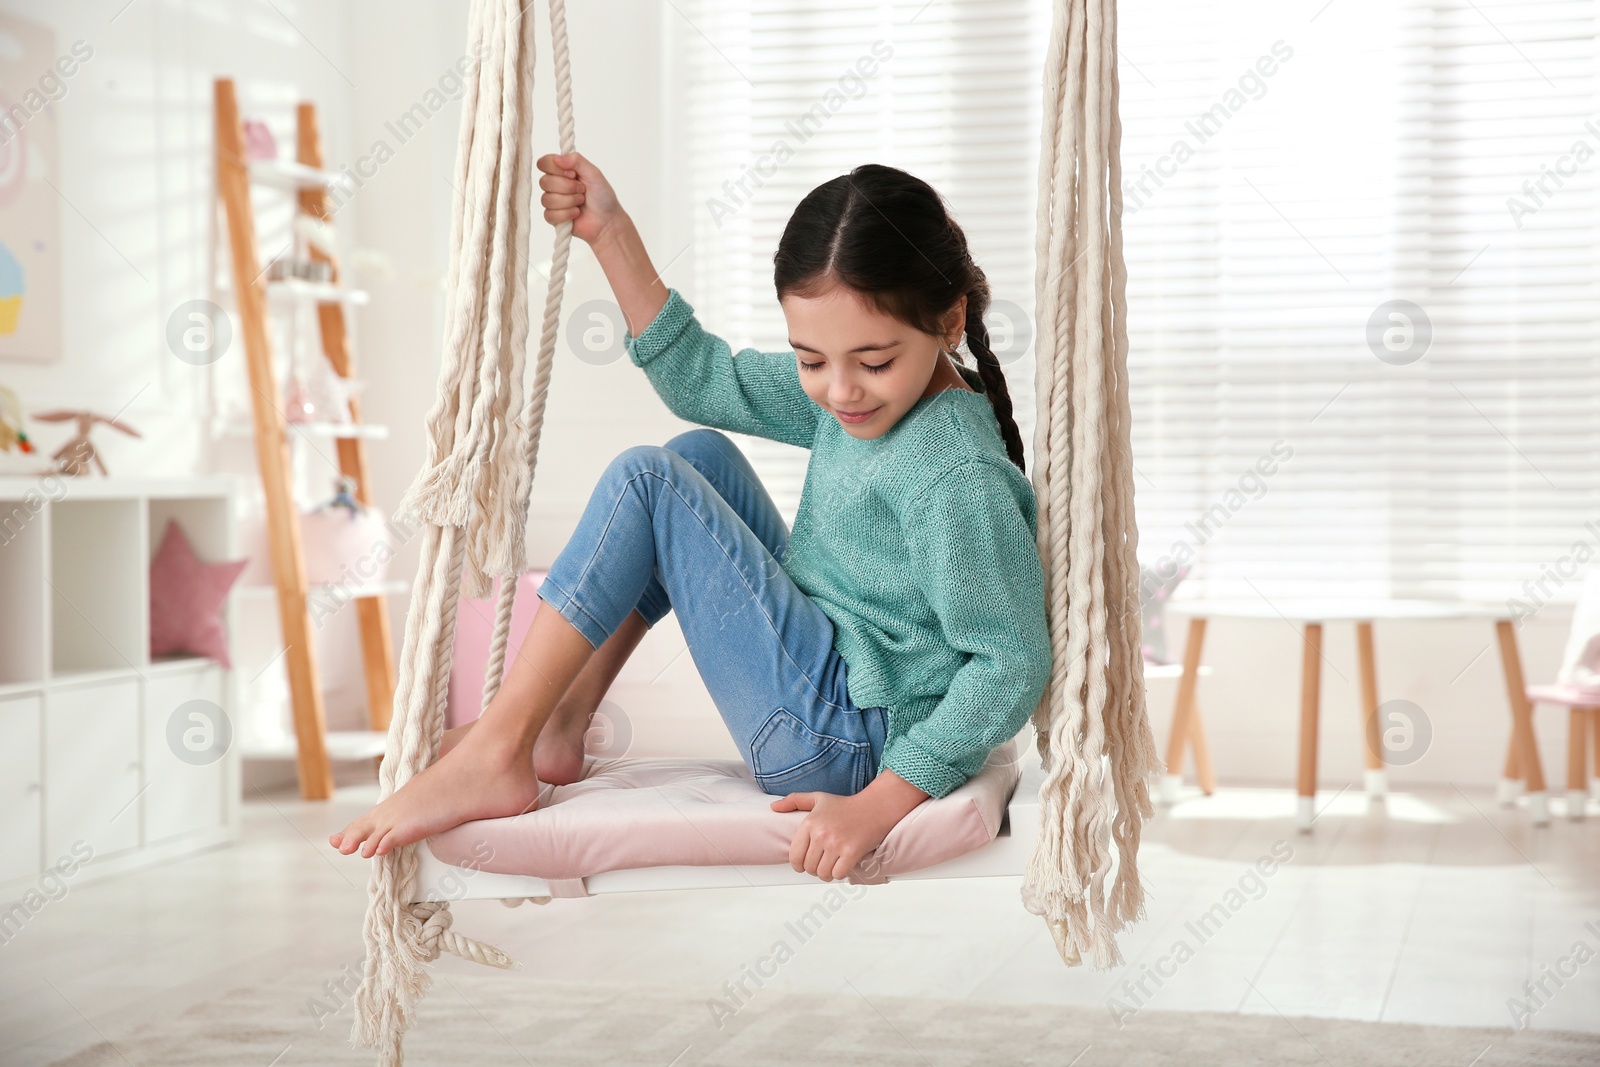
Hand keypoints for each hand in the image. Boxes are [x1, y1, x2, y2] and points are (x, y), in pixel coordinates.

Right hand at [536, 150, 624, 245]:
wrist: (607, 220)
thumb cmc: (602, 196)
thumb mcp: (593, 173)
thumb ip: (576, 160)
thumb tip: (557, 158)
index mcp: (562, 170)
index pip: (543, 163)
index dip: (555, 169)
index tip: (573, 174)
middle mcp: (554, 184)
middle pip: (544, 182)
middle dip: (567, 187)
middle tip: (582, 190)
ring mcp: (552, 201)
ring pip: (547, 199)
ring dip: (569, 201)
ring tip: (581, 201)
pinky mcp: (553, 217)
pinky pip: (549, 214)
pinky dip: (566, 214)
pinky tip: (576, 213)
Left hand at [770, 791, 892, 882]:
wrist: (874, 807)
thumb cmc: (845, 805)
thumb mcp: (818, 798)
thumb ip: (794, 801)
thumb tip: (773, 807)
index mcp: (809, 823)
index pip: (794, 856)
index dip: (798, 864)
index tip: (805, 864)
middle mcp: (821, 834)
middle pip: (808, 867)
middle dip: (813, 869)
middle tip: (822, 863)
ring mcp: (836, 844)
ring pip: (822, 873)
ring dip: (826, 874)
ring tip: (831, 865)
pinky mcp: (851, 852)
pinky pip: (838, 874)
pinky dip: (839, 874)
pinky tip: (842, 865)